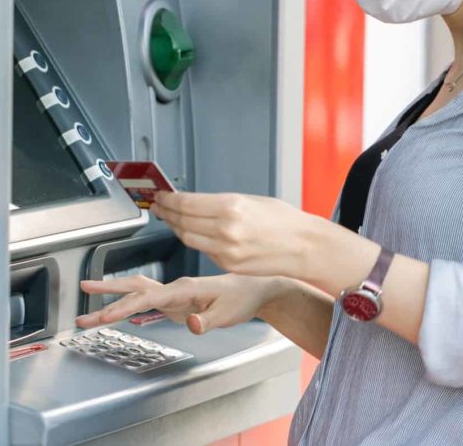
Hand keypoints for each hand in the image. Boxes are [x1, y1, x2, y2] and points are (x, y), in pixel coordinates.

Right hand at [75, 273, 286, 334]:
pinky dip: (127, 301)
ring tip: (89, 297)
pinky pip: (145, 297)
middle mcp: (175, 287)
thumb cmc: (241, 298)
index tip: (104, 316)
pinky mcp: (174, 299)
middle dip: (107, 292)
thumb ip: (206, 320)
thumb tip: (189, 324)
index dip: (123, 306)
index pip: (146, 297)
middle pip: (134, 287)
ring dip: (112, 294)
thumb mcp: (227, 314)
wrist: (254, 288)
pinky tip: (117, 308)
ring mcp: (173, 292)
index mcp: (184, 289)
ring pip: (136, 289)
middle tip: (82, 292)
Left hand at [151, 191, 319, 277]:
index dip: (168, 200)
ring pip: (187, 238)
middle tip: (158, 206)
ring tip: (169, 218)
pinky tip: (190, 232)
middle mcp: (225, 230)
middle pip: (182, 221)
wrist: (304, 247)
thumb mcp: (250, 200)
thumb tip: (194, 203)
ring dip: (174, 227)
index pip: (185, 203)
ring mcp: (225, 251)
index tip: (161, 196)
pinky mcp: (228, 264)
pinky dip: (192, 239)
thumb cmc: (283, 221)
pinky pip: (202, 250)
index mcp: (231, 207)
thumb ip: (220, 203)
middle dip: (166, 212)